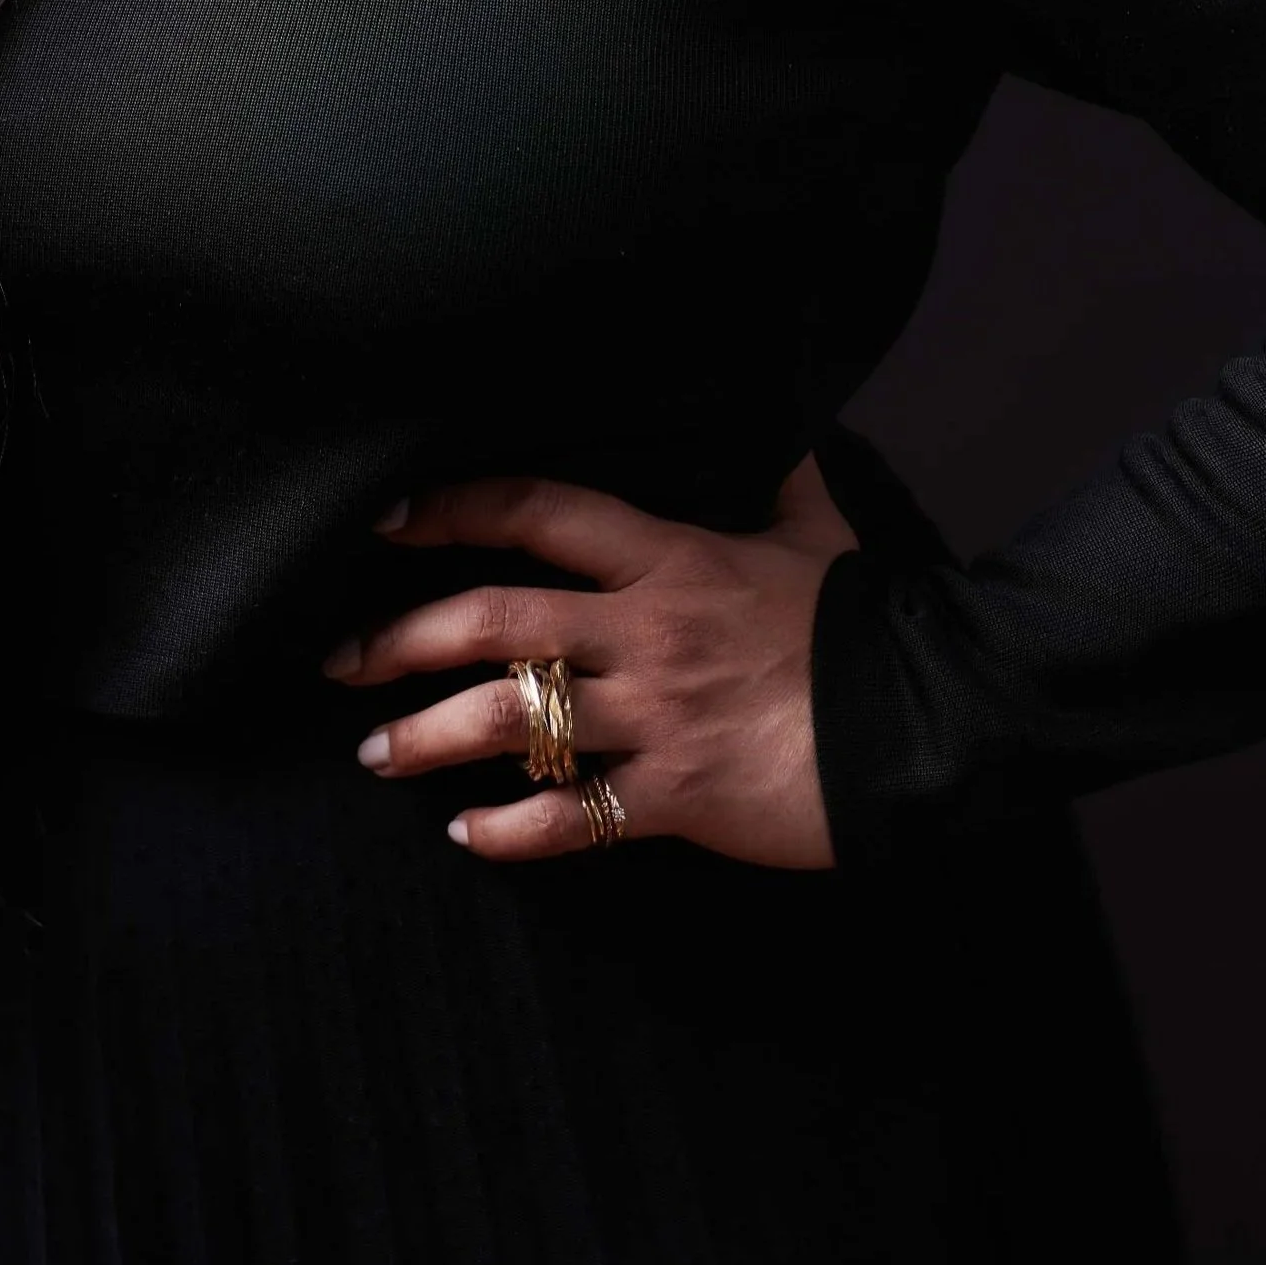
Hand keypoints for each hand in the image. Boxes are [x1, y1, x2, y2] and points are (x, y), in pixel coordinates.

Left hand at [323, 450, 862, 868]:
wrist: (925, 723)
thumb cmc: (865, 625)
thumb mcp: (818, 535)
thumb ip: (784, 481)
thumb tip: (783, 429)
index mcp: (670, 558)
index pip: (540, 513)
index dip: (455, 508)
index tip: (388, 519)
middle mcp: (644, 631)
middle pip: (493, 620)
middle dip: (401, 639)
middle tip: (340, 661)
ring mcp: (655, 716)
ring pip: (510, 719)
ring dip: (427, 738)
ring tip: (378, 755)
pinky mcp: (675, 796)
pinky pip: (570, 818)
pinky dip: (510, 831)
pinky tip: (470, 835)